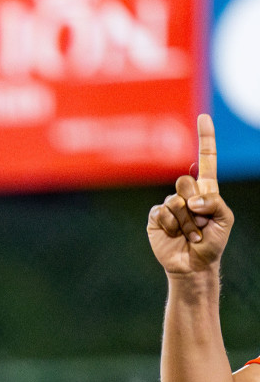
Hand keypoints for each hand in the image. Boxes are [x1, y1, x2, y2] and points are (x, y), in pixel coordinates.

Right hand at [148, 114, 234, 275]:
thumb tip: (190, 199)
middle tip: (199, 222)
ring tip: (190, 234)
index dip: (205, 138)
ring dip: (185, 222)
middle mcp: (186, 194)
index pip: (206, 158)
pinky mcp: (155, 218)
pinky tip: (174, 235)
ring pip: (175, 201)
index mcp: (206, 190)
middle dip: (194, 204)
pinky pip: (161, 213)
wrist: (193, 265)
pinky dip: (171, 226)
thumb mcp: (226, 220)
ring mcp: (169, 205)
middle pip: (185, 181)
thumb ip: (215, 203)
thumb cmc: (212, 242)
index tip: (203, 116)